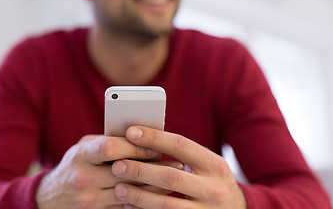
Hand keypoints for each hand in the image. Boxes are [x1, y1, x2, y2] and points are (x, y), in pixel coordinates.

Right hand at [36, 135, 181, 208]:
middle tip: (174, 163)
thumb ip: (107, 141)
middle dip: (151, 167)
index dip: (135, 146)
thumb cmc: (74, 165)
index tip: (155, 146)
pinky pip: (126, 207)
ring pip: (131, 193)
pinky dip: (144, 199)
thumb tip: (141, 137)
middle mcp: (83, 179)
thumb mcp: (84, 148)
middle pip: (125, 171)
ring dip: (154, 186)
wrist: (50, 199)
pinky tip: (158, 193)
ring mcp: (89, 200)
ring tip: (172, 178)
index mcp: (81, 156)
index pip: (110, 147)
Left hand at [111, 126, 246, 208]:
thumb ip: (185, 154)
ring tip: (118, 187)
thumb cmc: (212, 181)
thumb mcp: (207, 164)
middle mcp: (214, 188)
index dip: (154, 138)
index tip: (130, 132)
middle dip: (141, 169)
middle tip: (117, 164)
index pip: (181, 145)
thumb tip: (145, 138)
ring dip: (139, 194)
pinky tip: (130, 204)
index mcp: (215, 164)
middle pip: (170, 176)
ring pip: (166, 203)